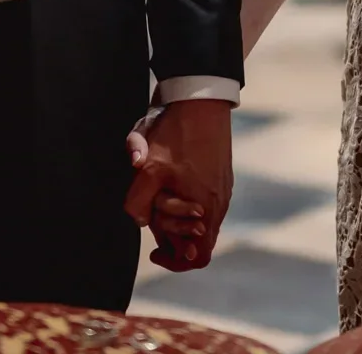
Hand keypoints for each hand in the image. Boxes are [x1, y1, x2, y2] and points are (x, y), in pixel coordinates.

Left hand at [123, 99, 231, 270]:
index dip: (174, 261)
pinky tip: (171, 182)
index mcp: (206, 209)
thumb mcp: (148, 169)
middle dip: (172, 234)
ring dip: (178, 216)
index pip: (197, 258)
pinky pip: (205, 202)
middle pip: (197, 240)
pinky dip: (187, 202)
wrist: (202, 99)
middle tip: (153, 216)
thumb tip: (140, 222)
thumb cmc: (176, 135)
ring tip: (160, 196)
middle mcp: (219, 204)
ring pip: (201, 220)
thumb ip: (139, 203)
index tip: (154, 249)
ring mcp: (223, 189)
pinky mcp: (222, 175)